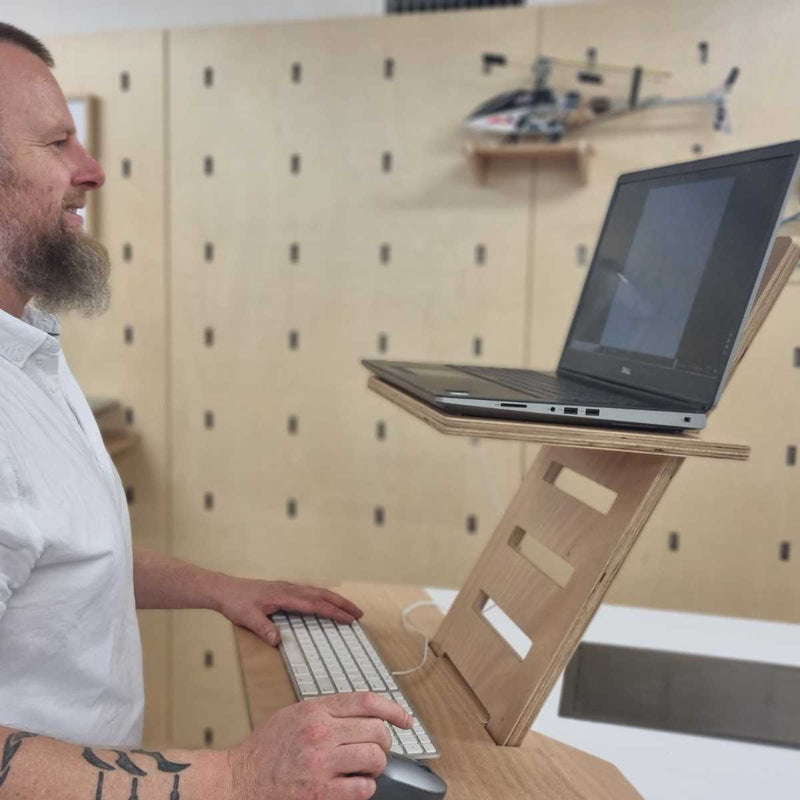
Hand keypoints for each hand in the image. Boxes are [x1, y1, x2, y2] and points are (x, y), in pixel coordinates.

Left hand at [216, 577, 362, 645]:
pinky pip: (311, 592)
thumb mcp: (247, 618)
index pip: (315, 605)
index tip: (349, 619)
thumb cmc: (236, 603)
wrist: (226, 589)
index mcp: (285, 596)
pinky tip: (327, 603)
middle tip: (359, 614)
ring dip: (335, 600)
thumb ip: (263, 629)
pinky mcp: (285, 589)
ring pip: (318, 592)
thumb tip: (278, 641)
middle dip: (342, 604)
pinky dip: (324, 597)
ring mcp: (289, 588)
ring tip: (350, 609)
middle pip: (322, 595)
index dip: (333, 612)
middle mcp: (290, 589)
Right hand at [227, 693, 410, 799]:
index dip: (393, 708)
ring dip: (376, 765)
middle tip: (376, 749)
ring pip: (374, 758)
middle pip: (376, 730)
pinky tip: (355, 786)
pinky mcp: (320, 792)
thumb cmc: (265, 749)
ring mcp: (321, 763)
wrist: (238, 779)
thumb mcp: (294, 714)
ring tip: (366, 769)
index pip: (367, 701)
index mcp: (316, 709)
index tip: (405, 718)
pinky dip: (365, 788)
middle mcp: (320, 732)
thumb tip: (361, 713)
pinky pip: (362, 788)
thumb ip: (327, 710)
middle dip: (384, 741)